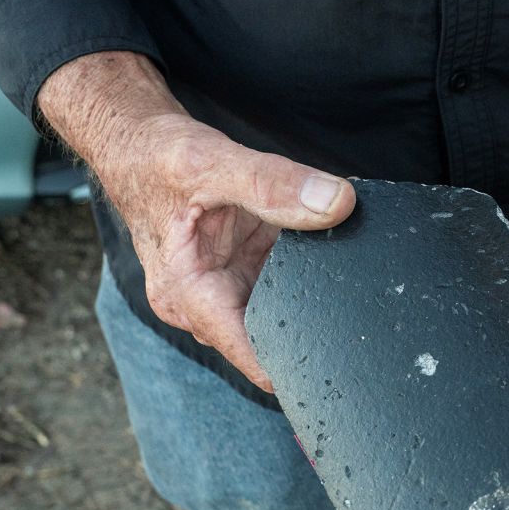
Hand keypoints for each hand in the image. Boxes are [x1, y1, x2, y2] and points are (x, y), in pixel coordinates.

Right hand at [38, 51, 354, 390]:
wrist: (137, 140)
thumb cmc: (156, 155)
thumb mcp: (210, 162)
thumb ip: (273, 183)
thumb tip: (337, 203)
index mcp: (187, 293)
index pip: (249, 351)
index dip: (296, 365)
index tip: (342, 368)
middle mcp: (204, 302)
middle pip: (270, 338)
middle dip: (314, 337)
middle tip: (370, 334)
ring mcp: (225, 288)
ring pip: (282, 311)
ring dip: (317, 307)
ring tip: (365, 309)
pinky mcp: (244, 269)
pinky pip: (284, 283)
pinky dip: (311, 277)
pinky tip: (345, 272)